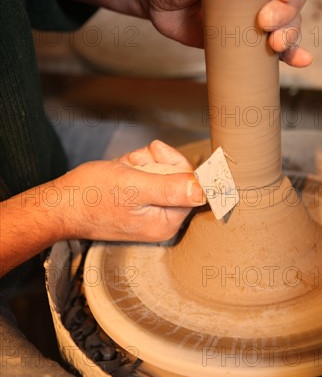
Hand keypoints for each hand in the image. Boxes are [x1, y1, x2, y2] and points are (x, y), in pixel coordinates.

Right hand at [61, 140, 203, 242]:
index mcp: (166, 222)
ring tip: (124, 168)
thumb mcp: (134, 187)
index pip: (193, 185)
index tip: (157, 154)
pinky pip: (148, 177)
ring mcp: (149, 212)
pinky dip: (135, 168)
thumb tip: (205, 191)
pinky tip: (120, 171)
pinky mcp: (138, 203)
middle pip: (178, 177)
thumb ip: (171, 188)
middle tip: (135, 163)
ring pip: (162, 172)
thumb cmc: (91, 196)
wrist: (60, 203)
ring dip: (143, 162)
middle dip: (156, 162)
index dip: (176, 163)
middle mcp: (161, 221)